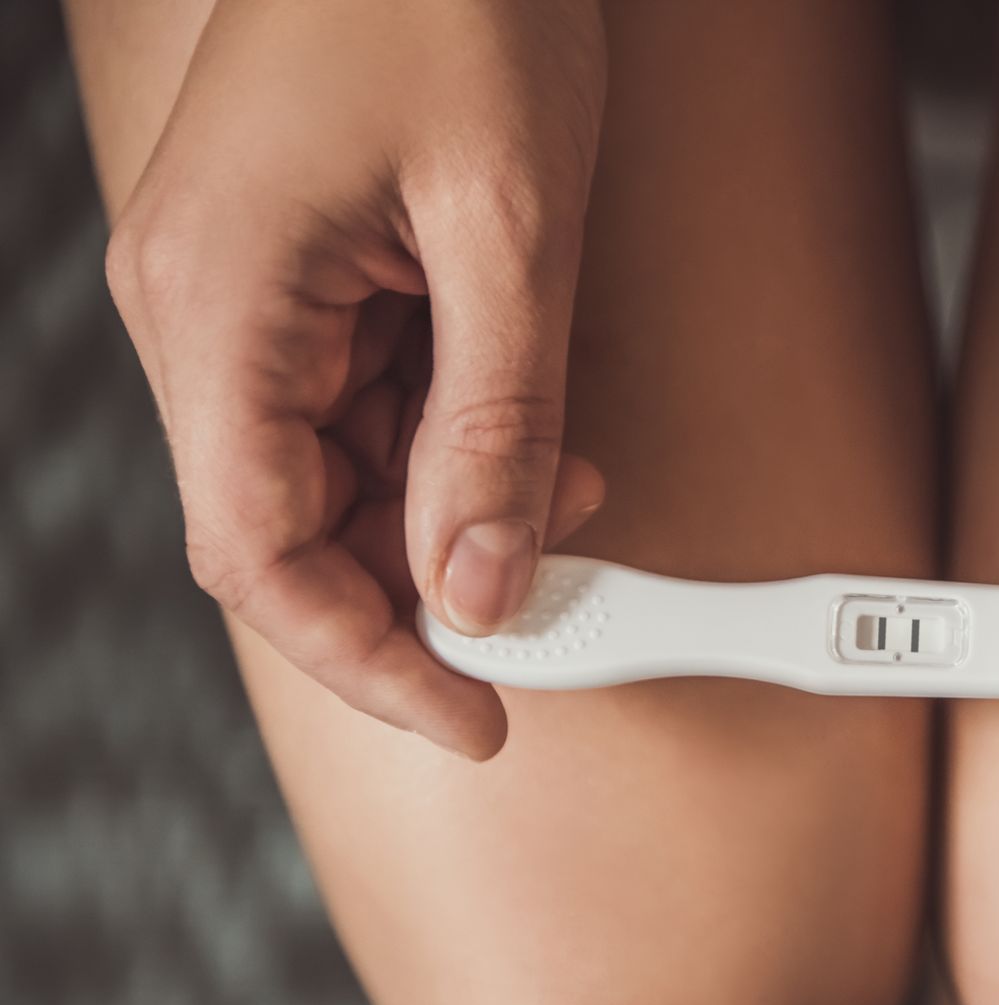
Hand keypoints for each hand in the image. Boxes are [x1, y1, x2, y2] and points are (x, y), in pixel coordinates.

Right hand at [106, 0, 608, 757]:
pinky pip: (363, 400)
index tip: (475, 718)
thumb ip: (496, 424)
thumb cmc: (460, 0)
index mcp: (217, 300)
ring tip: (573, 497)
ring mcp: (246, 288)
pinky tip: (538, 435)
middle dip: (425, 584)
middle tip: (552, 616)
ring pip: (337, 469)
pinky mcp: (301, 269)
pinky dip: (453, 438)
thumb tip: (483, 582)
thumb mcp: (512, 228)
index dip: (367, 659)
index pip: (259, 551)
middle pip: (294, 522)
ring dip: (455, 508)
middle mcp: (204, 305)